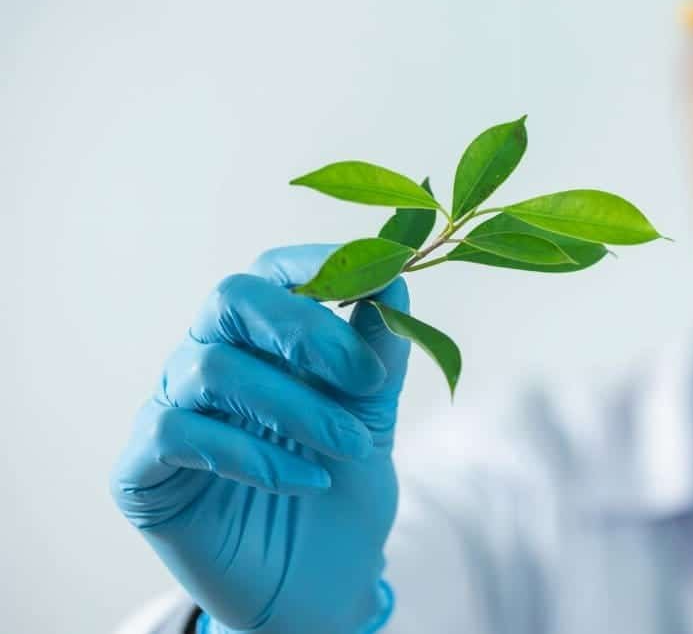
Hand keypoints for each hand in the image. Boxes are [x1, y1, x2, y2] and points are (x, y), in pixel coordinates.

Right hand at [111, 245, 408, 632]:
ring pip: (215, 369)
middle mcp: (207, 360)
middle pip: (230, 300)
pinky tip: (304, 481)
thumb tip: (395, 276)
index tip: (377, 282)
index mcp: (260, 339)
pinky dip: (252, 455)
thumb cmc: (339, 487)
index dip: (318, 264)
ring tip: (351, 447)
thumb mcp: (372, 416)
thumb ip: (379, 351)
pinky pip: (179, 435)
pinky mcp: (142, 470)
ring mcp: (170, 410)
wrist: (318, 582)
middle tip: (365, 377)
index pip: (271, 273)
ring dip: (298, 408)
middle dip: (304, 329)